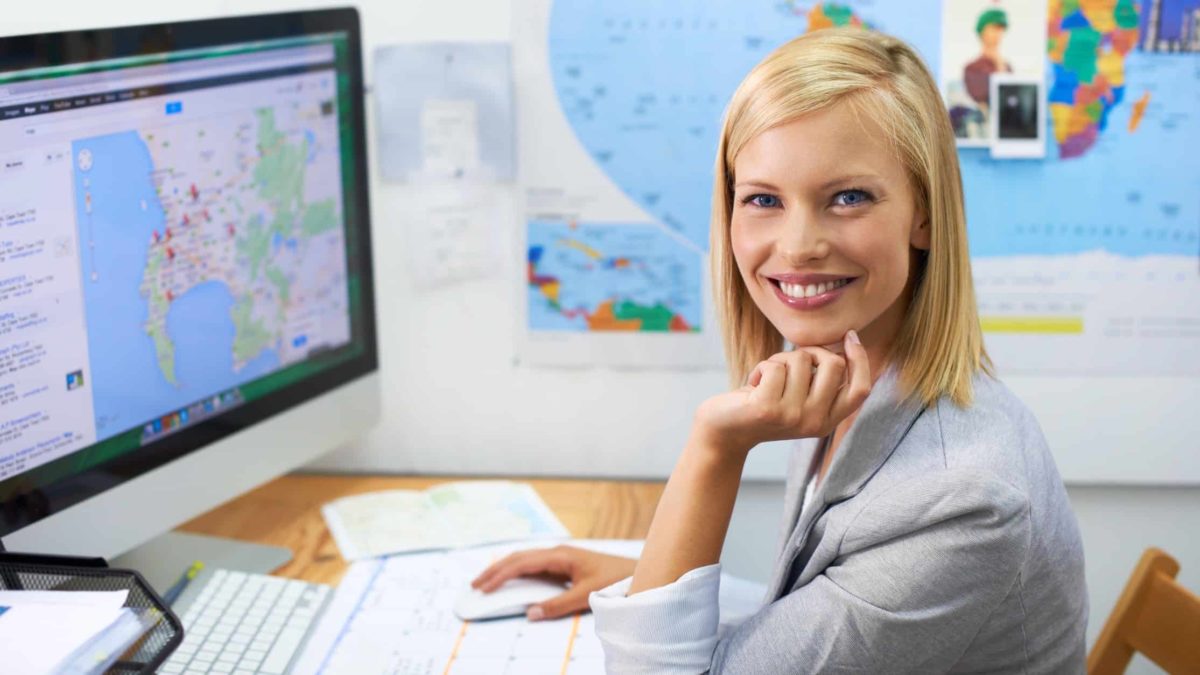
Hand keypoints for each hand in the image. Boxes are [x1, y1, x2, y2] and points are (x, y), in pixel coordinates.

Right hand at [470, 545, 637, 620]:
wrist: (637, 571)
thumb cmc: (615, 579)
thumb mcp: (586, 595)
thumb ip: (558, 605)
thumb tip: (530, 613)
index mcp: (560, 555)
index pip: (522, 563)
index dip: (500, 575)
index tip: (483, 587)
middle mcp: (557, 553)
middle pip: (518, 558)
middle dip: (495, 570)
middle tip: (475, 584)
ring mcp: (560, 558)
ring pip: (525, 560)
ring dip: (504, 570)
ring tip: (486, 582)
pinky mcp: (564, 565)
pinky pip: (535, 567)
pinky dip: (518, 573)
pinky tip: (510, 581)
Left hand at [693, 330, 871, 454]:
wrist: (725, 431)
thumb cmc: (765, 404)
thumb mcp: (800, 399)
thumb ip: (822, 381)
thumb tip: (844, 342)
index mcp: (827, 421)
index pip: (860, 389)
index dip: (860, 359)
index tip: (849, 336)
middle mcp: (814, 422)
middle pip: (834, 364)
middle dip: (810, 351)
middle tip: (789, 363)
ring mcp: (792, 416)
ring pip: (801, 359)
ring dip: (780, 360)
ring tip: (767, 379)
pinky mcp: (767, 408)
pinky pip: (775, 365)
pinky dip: (762, 367)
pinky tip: (753, 385)